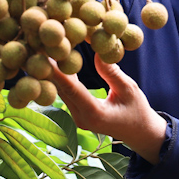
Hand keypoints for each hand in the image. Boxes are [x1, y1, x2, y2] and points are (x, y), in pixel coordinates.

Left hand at [48, 54, 167, 163]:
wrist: (139, 133)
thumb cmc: (137, 111)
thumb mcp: (129, 90)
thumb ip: (113, 73)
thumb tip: (97, 53)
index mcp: (95, 114)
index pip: (72, 90)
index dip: (58, 72)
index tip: (46, 56)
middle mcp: (81, 118)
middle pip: (61, 90)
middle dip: (51, 68)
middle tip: (40, 45)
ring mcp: (77, 117)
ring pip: (61, 92)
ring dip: (54, 72)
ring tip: (44, 49)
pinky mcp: (76, 114)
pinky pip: (66, 93)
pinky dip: (62, 77)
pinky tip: (56, 60)